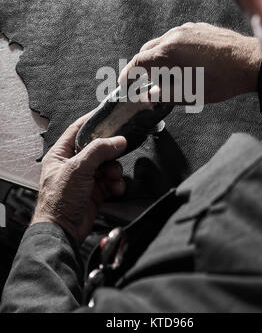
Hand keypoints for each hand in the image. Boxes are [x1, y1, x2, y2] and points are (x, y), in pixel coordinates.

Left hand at [31, 114, 126, 244]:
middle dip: (110, 153)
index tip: (106, 115)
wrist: (63, 231)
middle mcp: (73, 164)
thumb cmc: (58, 202)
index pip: (78, 130)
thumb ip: (99, 151)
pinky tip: (115, 189)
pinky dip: (116, 184)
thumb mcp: (78, 169)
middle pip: (98, 148)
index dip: (92, 121)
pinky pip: (111, 181)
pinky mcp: (95, 191)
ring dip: (114, 171)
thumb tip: (117, 140)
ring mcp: (85, 178)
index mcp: (61, 154)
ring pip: (108, 165)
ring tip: (113, 178)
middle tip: (118, 152)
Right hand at [118, 22, 261, 103]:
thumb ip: (164, 94)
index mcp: (168, 52)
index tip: (124, 84)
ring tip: (168, 75)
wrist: (250, 62)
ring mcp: (187, 29)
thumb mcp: (190, 94)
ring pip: (162, 42)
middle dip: (143, 66)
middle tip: (146, 82)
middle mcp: (174, 36)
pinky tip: (183, 62)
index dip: (128, 74)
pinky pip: (177, 37)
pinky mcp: (198, 27)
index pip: (138, 62)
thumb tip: (150, 95)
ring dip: (159, 58)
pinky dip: (173, 50)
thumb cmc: (222, 80)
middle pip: (147, 50)